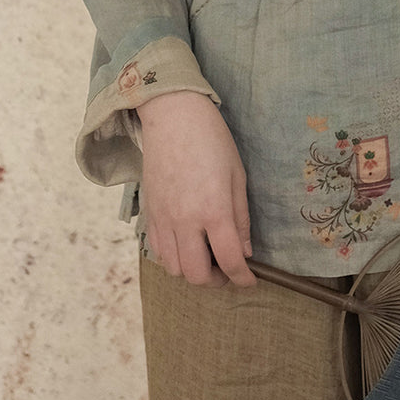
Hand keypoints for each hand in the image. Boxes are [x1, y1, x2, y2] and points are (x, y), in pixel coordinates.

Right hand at [137, 91, 256, 287]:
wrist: (173, 117)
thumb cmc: (212, 141)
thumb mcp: (237, 177)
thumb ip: (240, 218)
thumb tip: (244, 252)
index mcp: (213, 210)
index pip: (229, 260)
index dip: (243, 278)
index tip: (250, 280)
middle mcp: (185, 221)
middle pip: (196, 275)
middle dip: (216, 281)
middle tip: (228, 270)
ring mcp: (163, 219)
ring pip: (173, 268)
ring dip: (192, 272)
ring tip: (207, 257)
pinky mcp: (149, 214)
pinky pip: (157, 251)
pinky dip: (173, 258)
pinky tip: (187, 245)